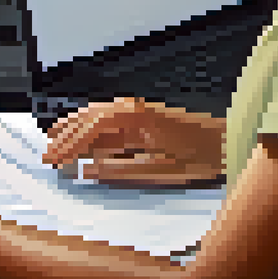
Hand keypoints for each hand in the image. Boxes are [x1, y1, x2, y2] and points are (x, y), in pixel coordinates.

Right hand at [41, 98, 225, 187]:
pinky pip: (110, 122)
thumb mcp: (159, 170)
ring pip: (96, 117)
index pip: (90, 128)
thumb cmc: (200, 156)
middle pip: (88, 117)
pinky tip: (85, 142)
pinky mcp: (144, 120)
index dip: (69, 144)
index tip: (53, 159)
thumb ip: (120, 169)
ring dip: (75, 130)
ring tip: (55, 143)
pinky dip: (93, 131)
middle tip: (47, 155)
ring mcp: (138, 112)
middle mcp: (132, 109)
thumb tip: (87, 170)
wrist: (230, 143)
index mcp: (133, 116)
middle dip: (65, 136)